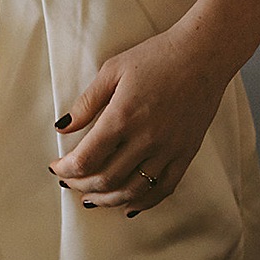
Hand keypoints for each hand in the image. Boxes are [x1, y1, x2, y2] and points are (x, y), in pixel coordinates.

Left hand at [48, 24, 230, 214]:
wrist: (203, 54)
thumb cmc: (156, 57)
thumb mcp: (113, 70)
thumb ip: (86, 103)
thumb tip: (62, 128)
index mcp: (122, 117)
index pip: (86, 159)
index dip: (66, 169)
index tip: (56, 167)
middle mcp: (146, 138)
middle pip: (106, 179)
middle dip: (81, 185)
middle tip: (70, 182)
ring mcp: (169, 149)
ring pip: (134, 191)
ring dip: (108, 199)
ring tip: (92, 197)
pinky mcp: (186, 154)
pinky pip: (164, 189)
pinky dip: (144, 202)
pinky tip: (128, 204)